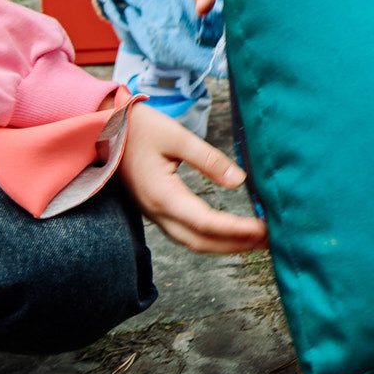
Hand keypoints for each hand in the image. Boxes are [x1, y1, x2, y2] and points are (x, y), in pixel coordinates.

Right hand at [114, 103, 267, 253]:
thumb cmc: (139, 128)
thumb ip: (209, 159)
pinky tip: (231, 233)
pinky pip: (186, 234)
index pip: (206, 222)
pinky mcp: (156, 210)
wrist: (102, 129)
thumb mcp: (177, 136)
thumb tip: (239, 181)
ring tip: (258, 240)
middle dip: (237, 245)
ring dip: (226, 246)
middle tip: (271, 240)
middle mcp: (157, 211)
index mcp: (162, 195)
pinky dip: (211, 238)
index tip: (264, 229)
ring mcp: (154, 214)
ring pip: (193, 242)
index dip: (237, 230)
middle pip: (201, 241)